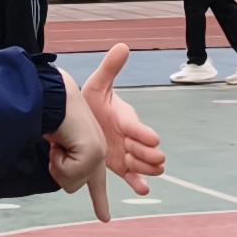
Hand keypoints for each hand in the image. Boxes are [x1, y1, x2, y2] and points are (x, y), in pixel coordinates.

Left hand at [47, 45, 165, 220]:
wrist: (81, 120)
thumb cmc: (92, 102)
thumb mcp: (98, 85)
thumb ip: (110, 68)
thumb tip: (123, 46)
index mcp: (126, 119)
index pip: (136, 126)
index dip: (144, 133)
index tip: (153, 139)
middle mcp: (131, 137)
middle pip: (145, 149)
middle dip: (149, 154)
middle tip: (155, 159)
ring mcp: (127, 152)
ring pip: (142, 164)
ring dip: (145, 169)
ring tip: (148, 176)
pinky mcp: (121, 165)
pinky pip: (132, 176)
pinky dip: (138, 182)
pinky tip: (143, 189)